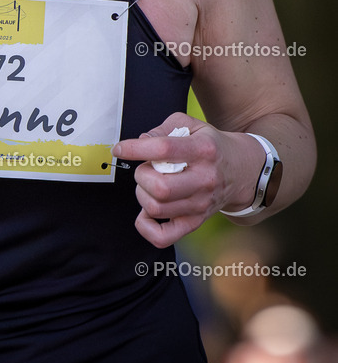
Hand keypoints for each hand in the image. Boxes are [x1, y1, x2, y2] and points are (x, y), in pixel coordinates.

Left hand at [114, 113, 255, 247]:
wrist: (242, 171)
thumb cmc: (212, 147)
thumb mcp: (192, 126)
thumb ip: (164, 128)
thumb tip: (141, 142)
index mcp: (203, 150)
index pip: (163, 149)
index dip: (135, 149)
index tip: (120, 149)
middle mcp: (204, 179)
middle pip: (160, 186)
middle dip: (141, 175)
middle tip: (145, 169)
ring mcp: (201, 204)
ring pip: (158, 208)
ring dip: (142, 195)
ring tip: (149, 185)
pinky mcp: (196, 221)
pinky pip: (164, 236)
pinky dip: (145, 226)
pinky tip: (147, 211)